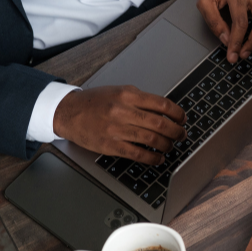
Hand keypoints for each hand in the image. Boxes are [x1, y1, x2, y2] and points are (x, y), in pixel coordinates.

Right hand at [53, 86, 186, 164]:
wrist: (68, 112)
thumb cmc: (95, 102)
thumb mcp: (119, 91)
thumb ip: (141, 100)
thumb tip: (165, 111)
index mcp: (128, 95)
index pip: (161, 104)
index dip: (177, 113)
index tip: (183, 119)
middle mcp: (123, 111)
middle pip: (160, 123)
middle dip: (176, 131)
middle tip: (182, 135)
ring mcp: (116, 129)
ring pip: (151, 139)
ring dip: (166, 145)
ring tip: (171, 146)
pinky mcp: (110, 145)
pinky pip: (137, 154)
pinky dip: (152, 158)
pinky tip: (158, 159)